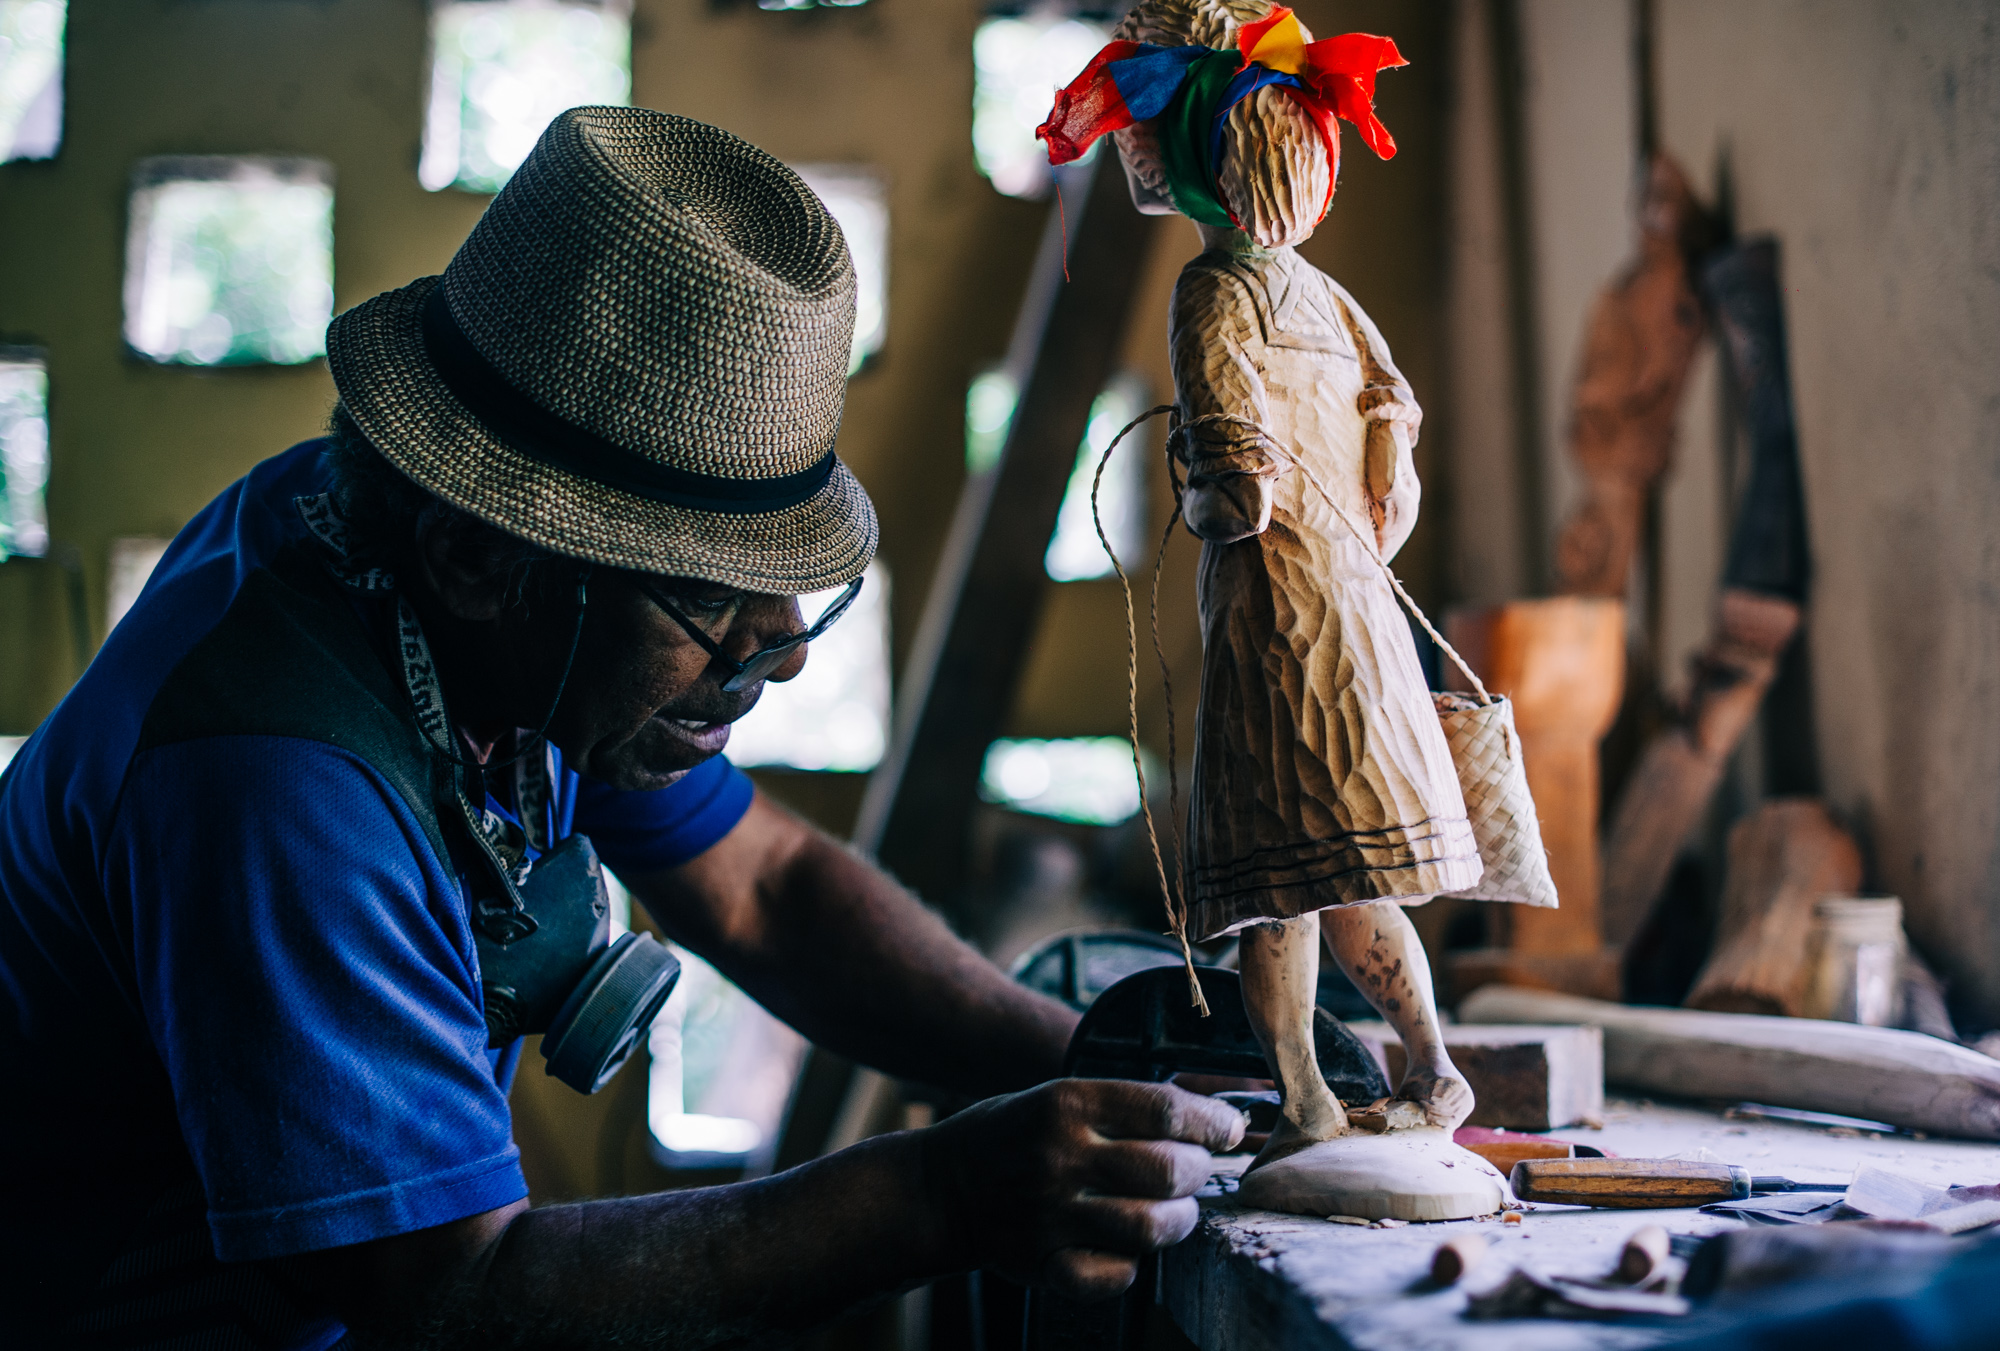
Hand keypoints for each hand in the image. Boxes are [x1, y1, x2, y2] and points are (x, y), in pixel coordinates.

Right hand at [921, 1080, 1244, 1300]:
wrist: (941, 1186)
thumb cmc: (1015, 1133)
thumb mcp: (1060, 1095)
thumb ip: (1126, 1105)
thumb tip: (1215, 1113)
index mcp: (1066, 1102)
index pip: (1164, 1108)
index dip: (1212, 1121)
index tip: (1228, 1129)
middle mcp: (1060, 1156)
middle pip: (1167, 1168)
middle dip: (1199, 1171)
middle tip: (1195, 1169)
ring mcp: (1051, 1213)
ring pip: (1151, 1225)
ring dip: (1179, 1220)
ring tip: (1175, 1211)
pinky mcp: (1042, 1261)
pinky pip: (1114, 1275)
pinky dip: (1133, 1266)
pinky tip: (1128, 1247)